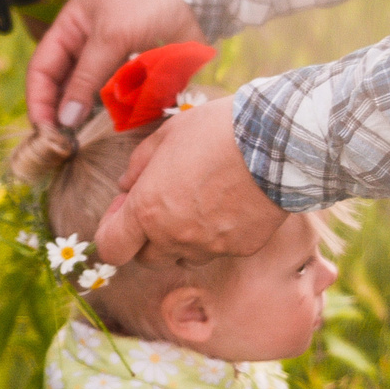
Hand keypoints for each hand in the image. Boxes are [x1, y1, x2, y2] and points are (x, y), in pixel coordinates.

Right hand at [26, 0, 203, 130]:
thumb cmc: (147, 2)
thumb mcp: (110, 37)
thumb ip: (86, 78)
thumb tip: (65, 118)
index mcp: (71, 27)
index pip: (42, 68)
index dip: (38, 99)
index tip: (44, 130)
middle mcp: (86, 44)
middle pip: (63, 84)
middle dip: (61, 112)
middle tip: (63, 143)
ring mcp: (112, 59)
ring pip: (90, 94)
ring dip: (87, 115)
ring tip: (84, 139)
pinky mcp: (135, 72)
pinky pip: (117, 96)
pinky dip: (114, 110)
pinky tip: (113, 124)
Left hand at [96, 96, 283, 266]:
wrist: (278, 143)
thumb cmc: (218, 130)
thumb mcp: (167, 134)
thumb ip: (139, 164)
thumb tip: (125, 186)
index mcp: (148, 209)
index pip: (111, 248)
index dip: (112, 231)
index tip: (124, 208)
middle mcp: (174, 237)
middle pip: (147, 257)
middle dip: (148, 234)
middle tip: (163, 199)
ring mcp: (209, 247)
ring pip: (184, 256)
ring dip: (182, 237)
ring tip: (201, 199)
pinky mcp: (240, 249)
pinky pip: (218, 249)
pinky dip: (217, 234)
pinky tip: (231, 203)